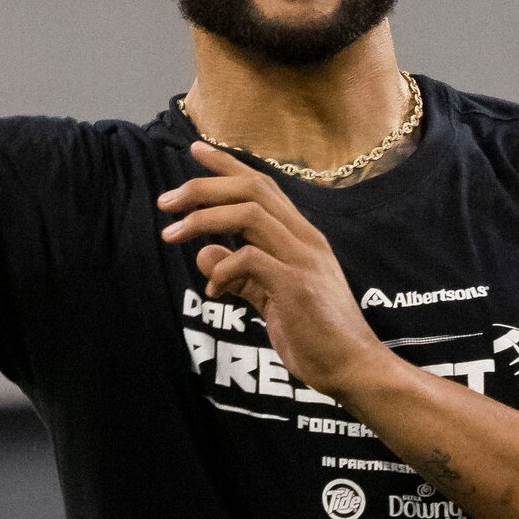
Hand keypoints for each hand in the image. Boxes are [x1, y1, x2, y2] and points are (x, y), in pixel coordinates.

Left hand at [156, 141, 385, 398]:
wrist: (352, 368)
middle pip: (252, 189)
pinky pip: (249, 259)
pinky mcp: (296, 286)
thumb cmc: (315, 335)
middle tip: (166, 201)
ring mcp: (303, 260)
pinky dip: (221, 269)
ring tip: (171, 234)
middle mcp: (305, 239)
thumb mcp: (270, 299)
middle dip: (203, 187)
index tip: (194, 150)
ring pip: (248, 213)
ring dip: (203, 218)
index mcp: (302, 237)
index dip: (227, 165)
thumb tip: (203, 254)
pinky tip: (213, 292)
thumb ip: (240, 276)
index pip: (263, 186)